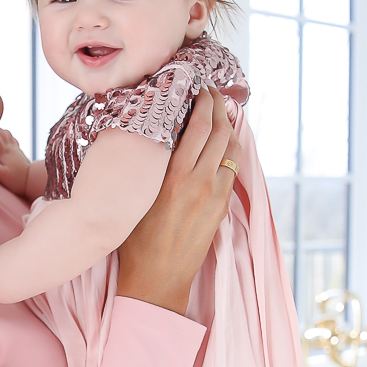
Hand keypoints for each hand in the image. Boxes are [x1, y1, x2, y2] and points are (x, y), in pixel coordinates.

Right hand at [0, 128, 34, 196]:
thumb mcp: (2, 176)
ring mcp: (13, 146)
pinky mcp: (16, 148)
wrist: (31, 179)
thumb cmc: (15, 178)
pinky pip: (9, 136)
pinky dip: (3, 137)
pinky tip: (0, 144)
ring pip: (4, 132)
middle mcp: (9, 146)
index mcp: (3, 151)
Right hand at [115, 89, 235, 315]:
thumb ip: (148, 166)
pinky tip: (222, 144)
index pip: (198, 126)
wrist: (157, 279)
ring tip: (220, 113)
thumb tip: (152, 134)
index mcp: (175, 176)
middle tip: (211, 91)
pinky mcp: (221, 208)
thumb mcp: (135, 196)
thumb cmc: (135, 240)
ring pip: (232, 149)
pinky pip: (232, 169)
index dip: (202, 102)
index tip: (199, 87)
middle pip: (220, 131)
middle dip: (219, 106)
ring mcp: (215, 196)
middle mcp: (200, 182)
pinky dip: (229, 150)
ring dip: (229, 126)